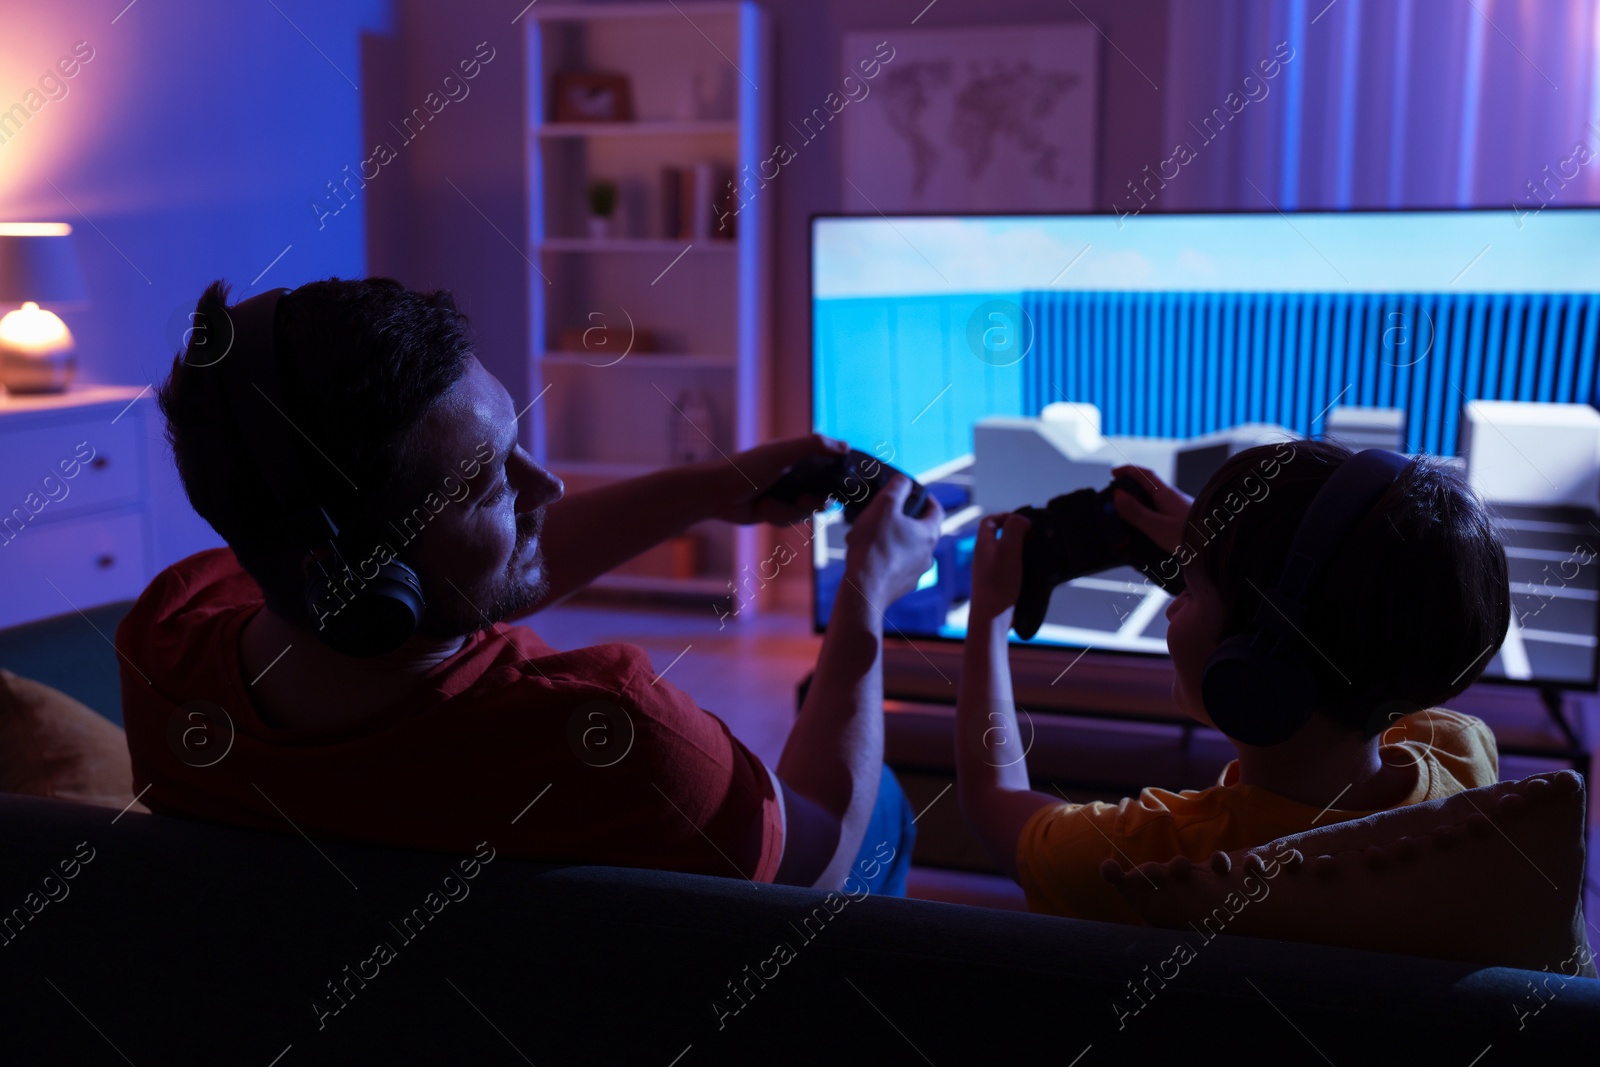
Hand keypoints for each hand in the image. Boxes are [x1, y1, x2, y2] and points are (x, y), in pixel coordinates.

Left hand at [713, 434, 849, 524]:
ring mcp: (786, 493)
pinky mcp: (776, 510)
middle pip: (823, 493)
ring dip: (790, 512)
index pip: (829, 463)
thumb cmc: (746, 469)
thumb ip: (813, 446)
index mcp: (798, 455)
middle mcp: (795, 473)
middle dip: (815, 502)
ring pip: (807, 511)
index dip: (839, 476)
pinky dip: (778, 517)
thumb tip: (846, 446)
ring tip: (769, 506)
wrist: (716, 494)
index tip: (843, 487)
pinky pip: (791, 520)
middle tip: (804, 501)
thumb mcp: (782, 453)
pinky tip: (763, 511)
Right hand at [842, 475, 943, 603]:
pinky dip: (886, 557)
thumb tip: (904, 481)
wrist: (864, 588)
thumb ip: (897, 488)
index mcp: (928, 534)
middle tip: (888, 512)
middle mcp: (928, 555)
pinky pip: (896, 566)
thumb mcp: (884, 506)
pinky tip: (868, 554)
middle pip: (921, 530)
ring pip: (907, 549)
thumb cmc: (875, 546)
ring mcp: (916, 573)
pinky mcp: (902, 586)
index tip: (916, 492)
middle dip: (905, 519)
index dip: (927, 498)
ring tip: (872, 534)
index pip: (936, 510)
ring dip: (894, 539)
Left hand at [968, 512, 1030, 624]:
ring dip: (1021, 549)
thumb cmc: (999, 582)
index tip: (1023, 521)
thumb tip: (1023, 519)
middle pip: (998, 536)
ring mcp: (990, 571)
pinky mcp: (998, 585)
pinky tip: (1033, 570)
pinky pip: (1010, 568)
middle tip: (1034, 536)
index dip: (1005, 516)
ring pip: (1005, 553)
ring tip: (1037, 551)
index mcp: (983, 544)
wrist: (992, 616)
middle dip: (1017, 533)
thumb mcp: (1008, 548)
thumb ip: (1015, 528)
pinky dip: (1022, 565)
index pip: (989, 521)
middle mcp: (984, 556)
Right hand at [1111, 465, 1191, 554]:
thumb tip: (1118, 496)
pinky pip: (1161, 517)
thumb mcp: (1158, 527)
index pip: (1145, 475)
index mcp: (1167, 495)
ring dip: (1140, 510)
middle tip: (1114, 502)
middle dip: (1131, 492)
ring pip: (1155, 505)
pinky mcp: (1183, 524)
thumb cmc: (1195, 538)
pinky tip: (1147, 537)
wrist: (1221, 548)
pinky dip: (1149, 522)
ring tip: (1127, 524)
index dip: (1128, 471)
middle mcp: (1174, 500)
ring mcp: (1179, 512)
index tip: (1113, 473)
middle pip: (1149, 489)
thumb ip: (1137, 513)